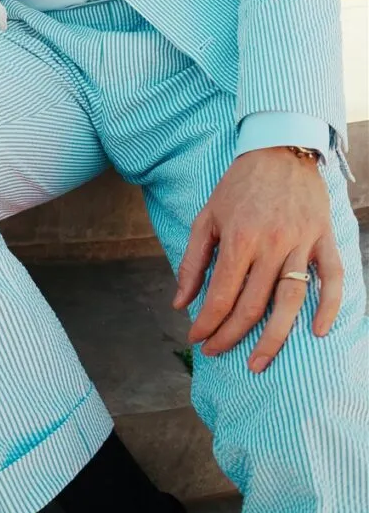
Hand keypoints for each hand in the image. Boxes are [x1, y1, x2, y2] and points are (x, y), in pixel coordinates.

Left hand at [173, 147, 341, 372]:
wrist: (279, 149)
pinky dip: (329, 305)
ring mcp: (301, 243)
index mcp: (239, 238)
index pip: (221, 294)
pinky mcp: (324, 239)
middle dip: (231, 335)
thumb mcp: (207, 216)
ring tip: (258, 363)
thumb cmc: (239, 185)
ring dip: (275, 336)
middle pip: (253, 304)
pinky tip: (317, 331)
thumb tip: (180, 302)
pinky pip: (333, 278)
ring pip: (290, 299)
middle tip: (216, 354)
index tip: (196, 339)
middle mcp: (271, 244)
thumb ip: (193, 260)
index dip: (207, 322)